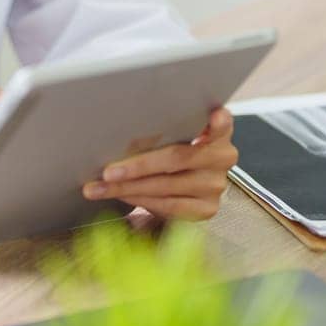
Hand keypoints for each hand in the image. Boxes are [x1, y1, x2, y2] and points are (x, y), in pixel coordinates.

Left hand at [81, 105, 237, 222]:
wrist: (183, 190)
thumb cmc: (173, 154)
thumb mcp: (172, 137)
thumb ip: (164, 131)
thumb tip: (120, 129)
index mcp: (217, 133)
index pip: (222, 124)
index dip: (218, 121)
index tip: (213, 117)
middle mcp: (222, 158)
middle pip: (177, 158)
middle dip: (137, 165)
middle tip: (108, 171)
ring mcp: (215, 185)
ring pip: (166, 186)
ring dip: (129, 187)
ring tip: (103, 186)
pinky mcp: (207, 208)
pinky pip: (168, 206)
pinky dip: (140, 200)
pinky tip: (122, 195)